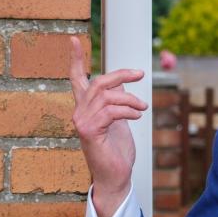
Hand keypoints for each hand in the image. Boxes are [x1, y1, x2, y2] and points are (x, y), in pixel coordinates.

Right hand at [69, 36, 147, 216]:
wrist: (115, 177)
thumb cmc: (116, 151)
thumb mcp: (119, 121)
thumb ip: (117, 103)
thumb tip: (122, 83)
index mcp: (86, 108)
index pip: (77, 79)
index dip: (75, 59)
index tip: (74, 39)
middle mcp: (79, 112)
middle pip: (98, 82)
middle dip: (121, 74)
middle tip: (141, 74)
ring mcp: (81, 122)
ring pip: (107, 96)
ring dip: (130, 99)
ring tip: (143, 108)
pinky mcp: (88, 131)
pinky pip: (110, 111)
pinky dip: (127, 111)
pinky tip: (137, 116)